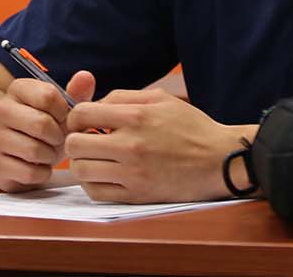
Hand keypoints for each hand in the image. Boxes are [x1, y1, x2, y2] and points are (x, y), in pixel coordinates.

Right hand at [0, 70, 93, 192]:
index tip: (65, 118)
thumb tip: (85, 76)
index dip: (65, 112)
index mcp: (18, 88)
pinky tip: (40, 166)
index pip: (48, 96)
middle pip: (40, 124)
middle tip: (59, 139)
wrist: (19, 150)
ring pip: (33, 150)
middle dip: (58, 136)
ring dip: (50, 155)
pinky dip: (42, 173)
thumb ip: (77, 92)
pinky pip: (28, 172)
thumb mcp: (64, 108)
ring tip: (49, 152)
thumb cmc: (48, 125)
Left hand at [65, 88, 251, 202]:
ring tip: (97, 158)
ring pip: (80, 170)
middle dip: (76, 140)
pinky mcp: (135, 194)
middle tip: (89, 141)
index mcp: (137, 116)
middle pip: (74, 144)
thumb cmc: (192, 127)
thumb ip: (125, 97)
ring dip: (83, 162)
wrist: (218, 159)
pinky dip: (93, 182)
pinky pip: (95, 191)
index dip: (76, 117)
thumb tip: (95, 104)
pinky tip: (105, 174)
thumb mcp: (163, 99)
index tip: (84, 121)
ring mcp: (132, 172)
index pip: (82, 114)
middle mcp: (131, 144)